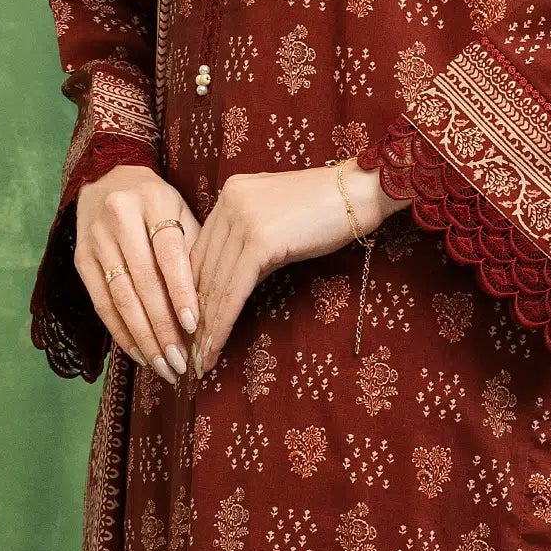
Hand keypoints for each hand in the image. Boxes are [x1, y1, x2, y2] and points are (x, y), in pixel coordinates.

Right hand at [76, 162, 201, 378]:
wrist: (108, 177)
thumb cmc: (158, 203)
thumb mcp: (182, 212)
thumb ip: (195, 251)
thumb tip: (211, 307)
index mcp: (154, 201)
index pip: (169, 253)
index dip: (181, 292)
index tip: (195, 326)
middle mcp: (119, 218)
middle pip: (144, 282)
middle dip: (163, 328)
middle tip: (181, 362)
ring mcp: (95, 239)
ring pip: (121, 297)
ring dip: (143, 338)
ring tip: (163, 367)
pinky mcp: (80, 258)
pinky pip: (101, 303)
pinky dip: (121, 332)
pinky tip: (140, 354)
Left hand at [187, 164, 390, 378]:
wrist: (362, 191)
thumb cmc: (330, 211)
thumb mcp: (279, 225)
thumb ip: (252, 246)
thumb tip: (233, 284)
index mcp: (231, 194)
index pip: (201, 252)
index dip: (191, 293)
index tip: (189, 326)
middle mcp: (229, 202)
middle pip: (202, 270)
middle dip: (194, 316)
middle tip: (188, 353)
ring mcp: (242, 219)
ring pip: (215, 284)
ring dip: (205, 327)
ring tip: (200, 360)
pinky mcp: (260, 239)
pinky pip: (235, 290)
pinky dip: (223, 322)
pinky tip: (216, 345)